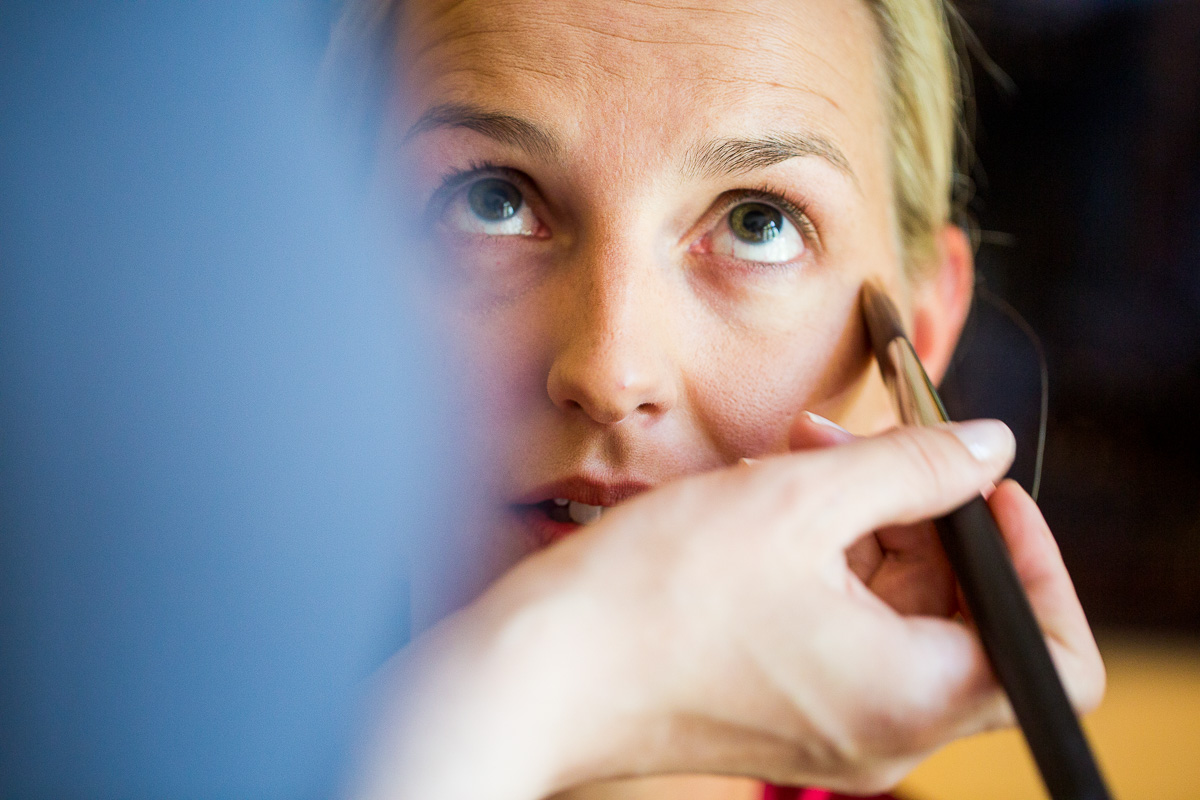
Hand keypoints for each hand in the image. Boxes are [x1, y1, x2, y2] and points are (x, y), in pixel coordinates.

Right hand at [353, 421, 1104, 799]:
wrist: (535, 674)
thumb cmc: (654, 598)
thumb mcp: (799, 501)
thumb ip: (914, 466)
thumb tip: (988, 448)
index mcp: (913, 696)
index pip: (1050, 648)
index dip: (1033, 556)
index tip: (981, 486)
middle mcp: (886, 729)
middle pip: (962, 613)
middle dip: (921, 512)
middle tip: (859, 442)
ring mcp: (833, 725)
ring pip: (894, 612)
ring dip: (863, 524)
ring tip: (796, 458)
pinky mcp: (784, 708)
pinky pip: (840, 628)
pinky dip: (824, 561)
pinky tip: (769, 502)